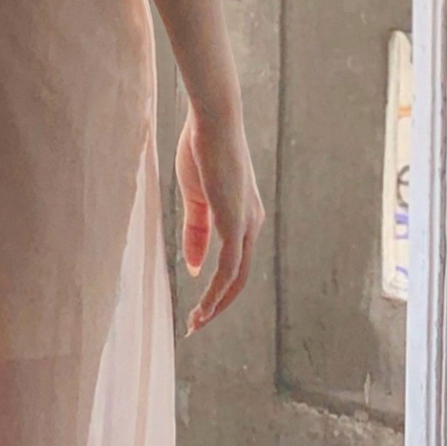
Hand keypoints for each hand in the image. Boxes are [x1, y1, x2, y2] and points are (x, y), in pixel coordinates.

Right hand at [174, 101, 263, 334]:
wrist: (210, 121)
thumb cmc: (201, 150)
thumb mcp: (196, 198)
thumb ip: (196, 232)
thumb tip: (195, 267)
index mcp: (243, 215)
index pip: (234, 262)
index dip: (216, 287)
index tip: (197, 306)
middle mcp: (251, 223)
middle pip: (240, 277)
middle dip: (218, 304)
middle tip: (196, 324)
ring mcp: (246, 222)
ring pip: (236, 277)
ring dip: (216, 304)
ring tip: (196, 322)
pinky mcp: (235, 220)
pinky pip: (228, 266)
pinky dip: (216, 290)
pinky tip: (203, 304)